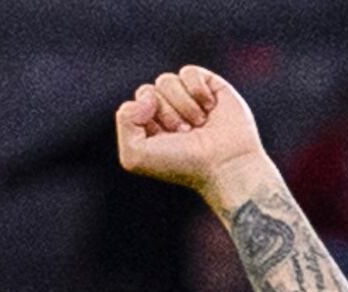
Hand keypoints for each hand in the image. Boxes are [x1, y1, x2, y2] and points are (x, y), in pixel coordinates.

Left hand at [115, 66, 272, 203]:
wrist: (223, 163)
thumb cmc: (180, 164)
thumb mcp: (135, 154)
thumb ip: (124, 121)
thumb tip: (147, 95)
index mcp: (145, 128)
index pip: (132, 105)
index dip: (144, 119)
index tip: (163, 139)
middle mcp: (164, 111)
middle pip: (147, 91)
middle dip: (165, 113)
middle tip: (183, 133)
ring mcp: (186, 97)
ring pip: (166, 80)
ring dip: (182, 105)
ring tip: (198, 124)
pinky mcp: (209, 85)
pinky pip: (188, 72)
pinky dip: (196, 90)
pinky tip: (209, 107)